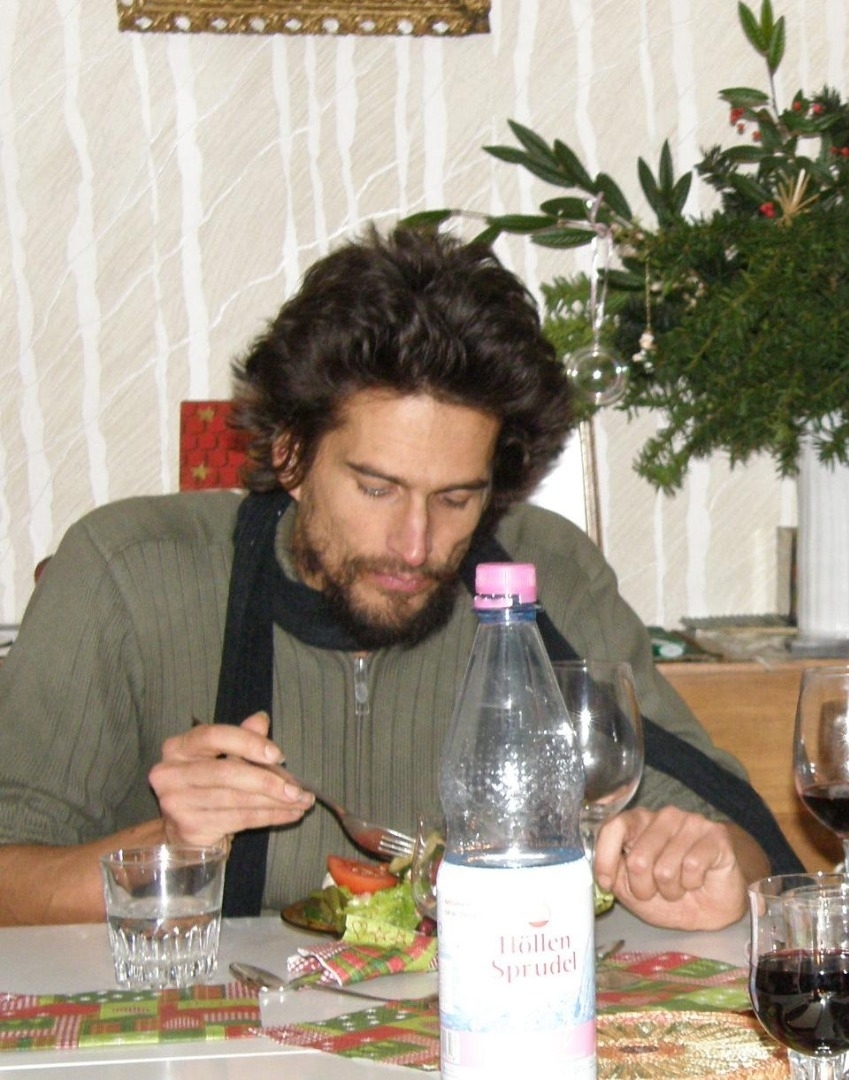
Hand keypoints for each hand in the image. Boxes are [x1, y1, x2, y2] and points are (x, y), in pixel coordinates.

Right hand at [148, 711, 313, 847]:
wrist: (182, 828)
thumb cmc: (206, 784)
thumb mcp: (220, 756)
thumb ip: (240, 738)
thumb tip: (261, 720)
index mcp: (178, 747)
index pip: (213, 736)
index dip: (248, 743)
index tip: (278, 754)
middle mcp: (171, 774)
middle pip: (227, 773)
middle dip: (268, 781)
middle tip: (298, 788)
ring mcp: (178, 803)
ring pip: (237, 800)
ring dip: (275, 802)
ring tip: (302, 801)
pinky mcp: (191, 827)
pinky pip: (240, 820)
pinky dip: (270, 817)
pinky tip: (290, 814)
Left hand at [593, 806, 765, 930]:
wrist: (714, 909)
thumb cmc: (673, 895)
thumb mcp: (634, 892)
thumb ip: (616, 876)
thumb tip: (602, 872)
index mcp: (640, 823)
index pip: (615, 826)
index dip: (606, 857)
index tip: (607, 882)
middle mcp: (664, 817)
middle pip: (638, 857)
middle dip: (644, 887)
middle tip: (655, 892)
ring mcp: (691, 822)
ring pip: (665, 868)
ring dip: (670, 890)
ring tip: (680, 887)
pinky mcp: (716, 835)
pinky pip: (692, 866)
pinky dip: (692, 884)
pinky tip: (697, 881)